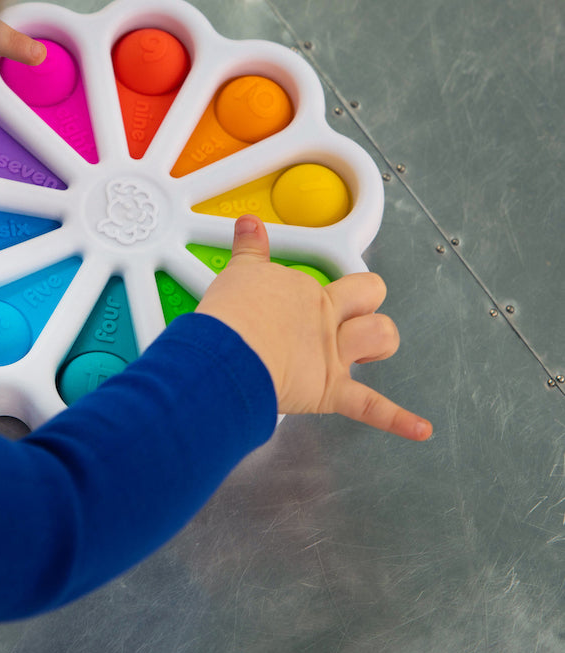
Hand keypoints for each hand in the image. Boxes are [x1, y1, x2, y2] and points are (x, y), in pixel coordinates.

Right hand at [195, 215, 432, 440]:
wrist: (231, 351)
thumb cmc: (233, 315)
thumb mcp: (239, 272)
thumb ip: (249, 247)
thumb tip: (248, 224)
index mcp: (305, 292)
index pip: (325, 279)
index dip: (319, 285)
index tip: (307, 290)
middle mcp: (325, 320)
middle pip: (368, 296)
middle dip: (366, 302)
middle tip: (347, 311)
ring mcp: (332, 355)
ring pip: (380, 337)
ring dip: (380, 340)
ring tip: (368, 349)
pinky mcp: (330, 391)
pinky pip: (371, 407)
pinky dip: (398, 420)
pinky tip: (421, 428)